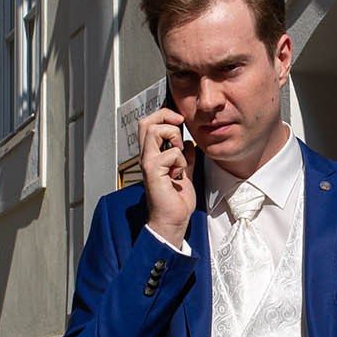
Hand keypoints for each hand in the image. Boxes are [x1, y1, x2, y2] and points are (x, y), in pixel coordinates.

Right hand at [137, 107, 196, 247]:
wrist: (173, 220)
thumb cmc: (175, 201)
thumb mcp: (185, 173)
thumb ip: (186, 158)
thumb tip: (189, 144)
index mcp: (153, 155)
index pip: (150, 124)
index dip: (165, 116)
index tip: (180, 121)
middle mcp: (146, 156)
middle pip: (147, 121)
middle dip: (166, 117)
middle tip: (179, 127)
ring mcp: (147, 163)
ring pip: (154, 130)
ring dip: (173, 137)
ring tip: (179, 154)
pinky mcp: (152, 171)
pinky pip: (170, 153)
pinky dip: (181, 160)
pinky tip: (178, 174)